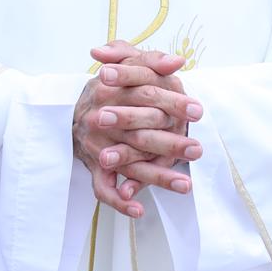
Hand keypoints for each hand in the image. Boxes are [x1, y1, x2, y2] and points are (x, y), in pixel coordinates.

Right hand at [73, 41, 202, 219]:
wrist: (74, 111)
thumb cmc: (110, 88)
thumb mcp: (127, 66)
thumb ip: (151, 60)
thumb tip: (178, 62)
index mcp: (109, 92)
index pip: (144, 96)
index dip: (172, 103)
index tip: (197, 111)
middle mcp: (101, 120)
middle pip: (138, 134)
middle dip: (170, 143)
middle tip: (197, 149)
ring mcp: (97, 147)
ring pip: (128, 165)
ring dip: (156, 176)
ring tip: (184, 184)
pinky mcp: (94, 167)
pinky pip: (104, 189)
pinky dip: (119, 201)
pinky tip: (139, 210)